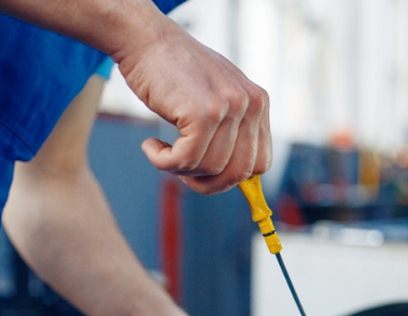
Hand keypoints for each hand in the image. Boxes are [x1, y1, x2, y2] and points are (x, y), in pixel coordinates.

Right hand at [114, 18, 271, 194]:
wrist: (146, 39)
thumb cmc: (175, 71)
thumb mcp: (215, 96)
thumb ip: (231, 130)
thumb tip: (235, 179)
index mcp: (258, 102)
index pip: (260, 163)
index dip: (231, 177)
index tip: (206, 174)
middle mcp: (250, 104)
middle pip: (238, 173)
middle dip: (208, 183)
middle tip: (180, 172)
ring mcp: (228, 108)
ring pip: (210, 169)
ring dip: (180, 170)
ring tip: (162, 151)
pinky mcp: (202, 113)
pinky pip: (186, 161)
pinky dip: (163, 162)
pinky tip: (151, 147)